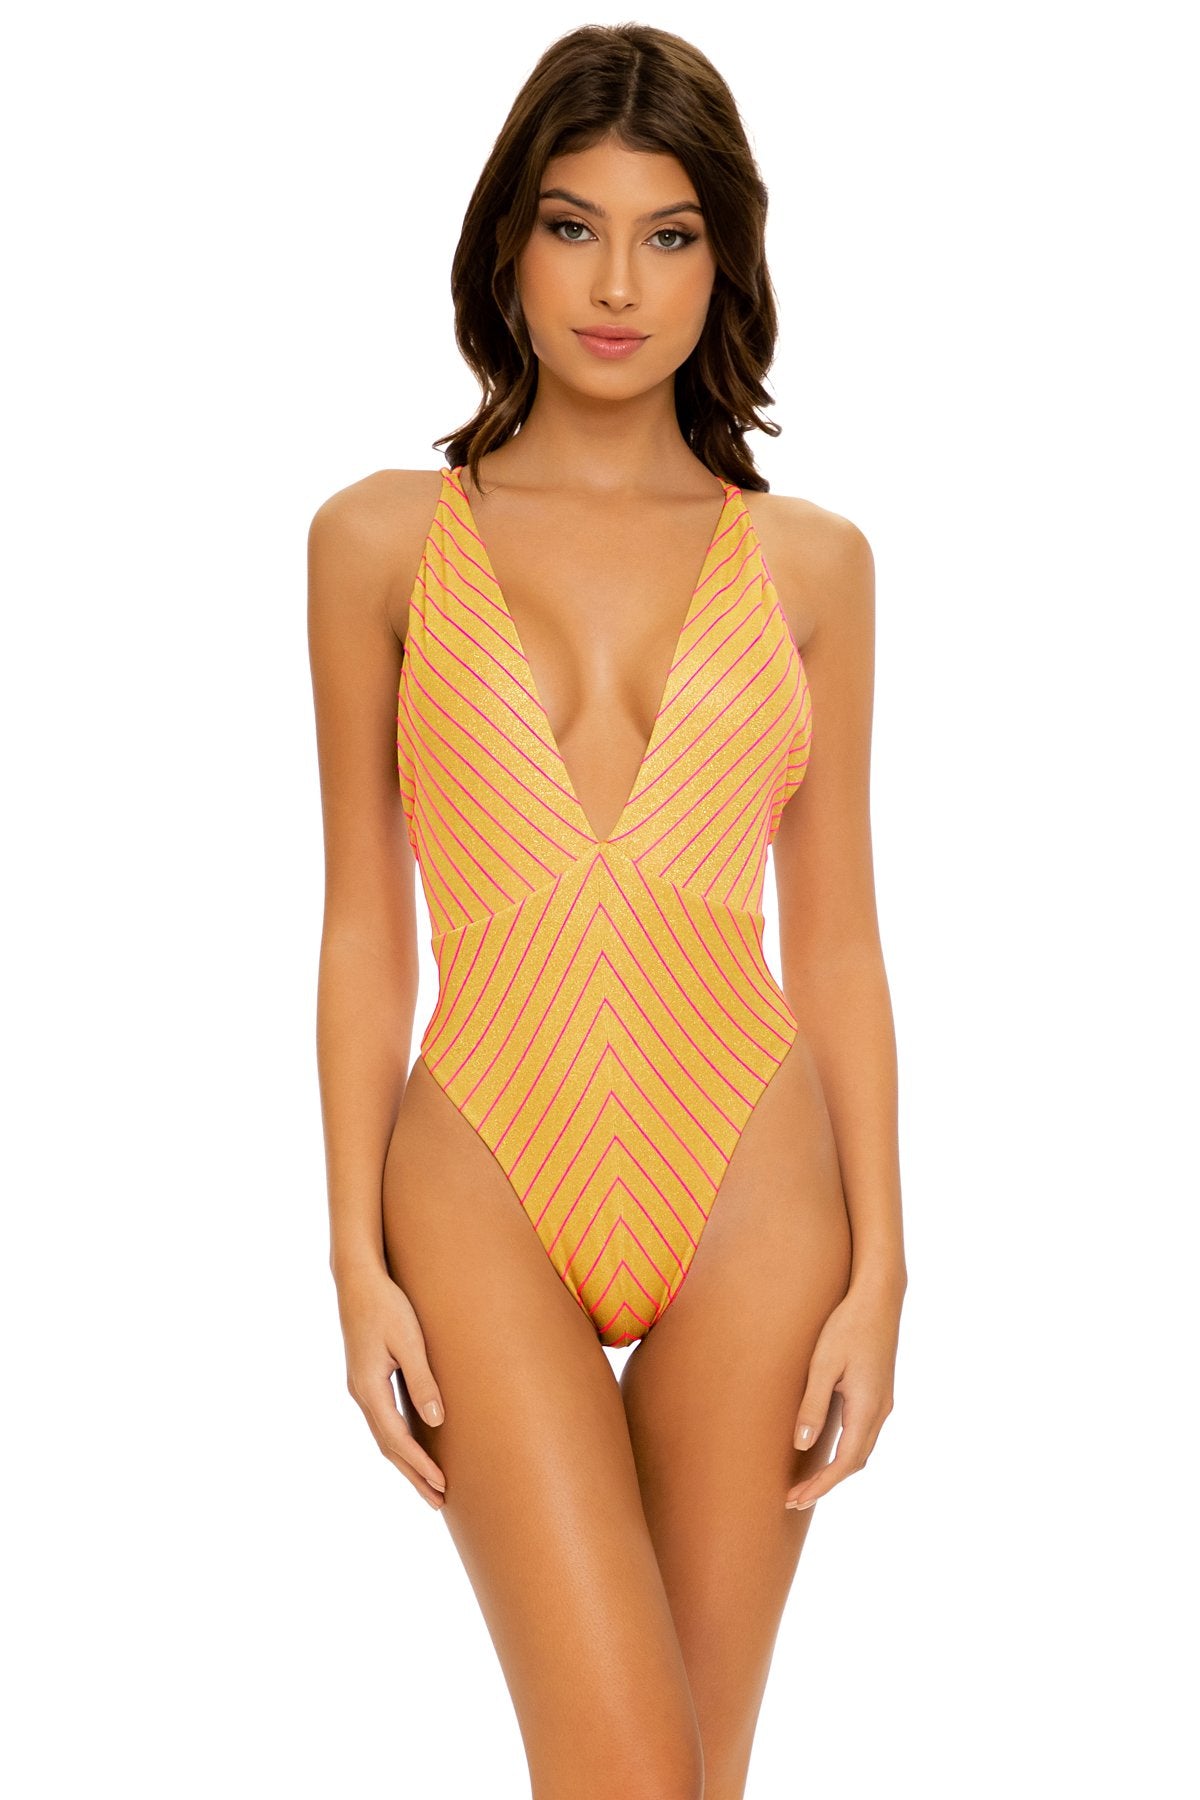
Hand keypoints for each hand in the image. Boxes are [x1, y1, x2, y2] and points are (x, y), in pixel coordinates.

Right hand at [336, 1264, 447, 1510]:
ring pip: (384, 1436)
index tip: (442, 1484)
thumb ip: (422, 1379)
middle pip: (388, 1446)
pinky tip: (414, 1446)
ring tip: (429, 1484)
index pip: (396, 1439)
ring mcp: (361, 1387)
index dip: (419, 1464)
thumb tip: (435, 1421)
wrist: (357, 1279)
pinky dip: (399, 1441)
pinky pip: (383, 1420)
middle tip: (438, 1501)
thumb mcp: (409, 1340)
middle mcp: (361, 1393)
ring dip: (406, 1462)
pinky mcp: (366, 1379)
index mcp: (369, 1388)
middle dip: (413, 1475)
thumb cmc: (386, 1305)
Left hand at [785, 1274, 902, 1511]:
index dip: (821, 1485)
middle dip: (826, 1483)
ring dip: (836, 1470)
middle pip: (855, 1462)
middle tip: (794, 1498)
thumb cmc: (847, 1326)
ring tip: (807, 1481)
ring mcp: (883, 1403)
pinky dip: (845, 1452)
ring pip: (861, 1450)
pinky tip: (826, 1450)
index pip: (844, 1463)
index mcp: (868, 1408)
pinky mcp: (880, 1393)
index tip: (796, 1498)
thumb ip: (813, 1405)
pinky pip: (863, 1434)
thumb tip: (803, 1445)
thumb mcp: (823, 1364)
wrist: (879, 1297)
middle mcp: (880, 1410)